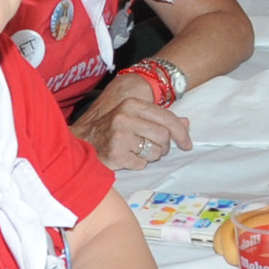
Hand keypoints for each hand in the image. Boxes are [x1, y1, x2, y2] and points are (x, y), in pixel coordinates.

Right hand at [73, 82, 193, 169]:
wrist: (81, 141)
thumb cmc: (112, 128)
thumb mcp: (134, 116)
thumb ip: (160, 118)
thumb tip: (186, 123)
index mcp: (131, 105)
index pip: (167, 118)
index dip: (181, 133)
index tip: (187, 145)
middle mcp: (125, 118)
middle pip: (163, 137)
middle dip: (164, 146)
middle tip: (155, 148)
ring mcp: (119, 137)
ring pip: (155, 152)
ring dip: (152, 156)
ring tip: (138, 152)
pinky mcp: (115, 155)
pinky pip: (141, 164)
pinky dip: (138, 163)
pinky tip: (128, 158)